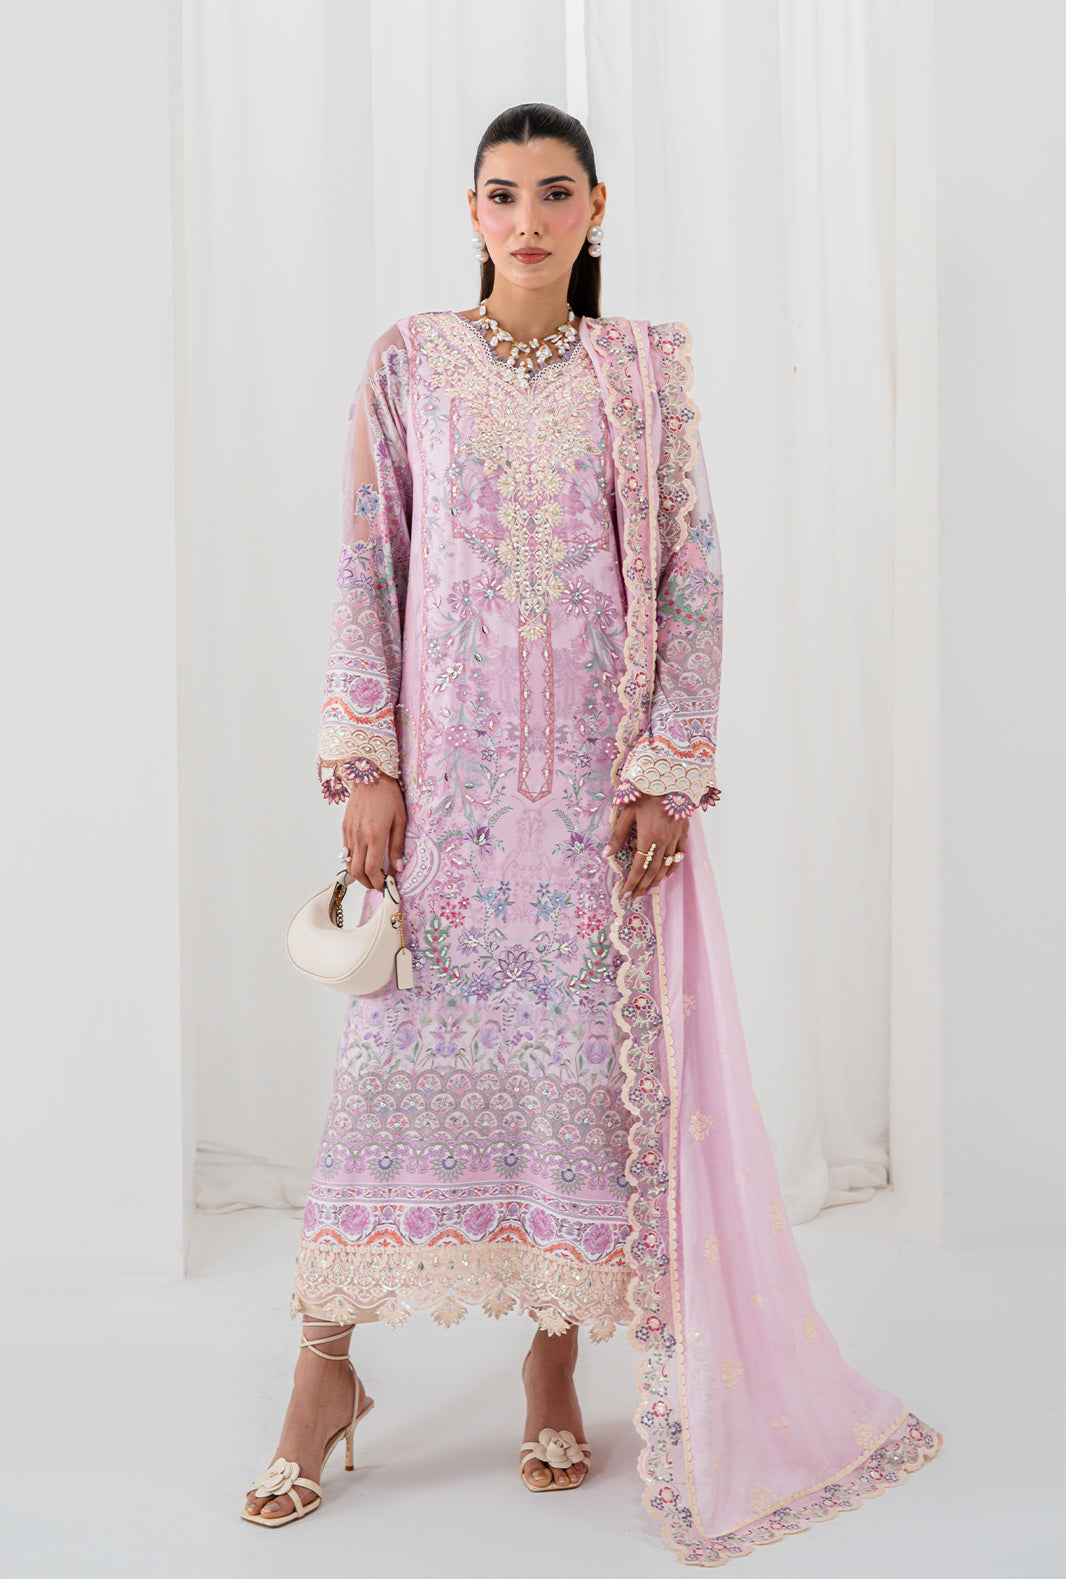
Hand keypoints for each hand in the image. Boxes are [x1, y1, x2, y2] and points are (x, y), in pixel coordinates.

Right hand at [340, 772, 406, 891]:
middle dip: (367, 883)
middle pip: (357, 871)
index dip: (377, 882)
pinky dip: (353, 861)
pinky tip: (363, 860)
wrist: (369, 775)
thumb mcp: (400, 820)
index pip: (371, 869)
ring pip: (348, 863)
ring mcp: (349, 833)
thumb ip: (398, 845)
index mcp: (375, 835)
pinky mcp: (345, 828)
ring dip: (358, 874)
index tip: (385, 886)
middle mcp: (359, 836)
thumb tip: (398, 868)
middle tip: (378, 885)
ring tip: (371, 876)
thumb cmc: (388, 796)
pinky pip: (346, 851)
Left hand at [605, 793, 688, 903]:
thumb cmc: (645, 792)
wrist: (670, 777)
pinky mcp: (683, 831)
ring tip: (648, 889)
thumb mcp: (627, 812)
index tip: (627, 893)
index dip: (633, 882)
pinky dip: (673, 867)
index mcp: (648, 836)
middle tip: (635, 897)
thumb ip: (618, 835)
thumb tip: (606, 854)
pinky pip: (680, 854)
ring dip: (657, 879)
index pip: (639, 866)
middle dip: (643, 885)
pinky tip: (666, 874)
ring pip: (667, 865)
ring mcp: (676, 836)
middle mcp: (664, 840)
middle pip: (653, 870)